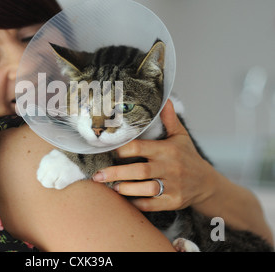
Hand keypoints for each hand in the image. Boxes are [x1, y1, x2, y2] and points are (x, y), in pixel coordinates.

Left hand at [92, 99, 216, 211]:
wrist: (206, 183)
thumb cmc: (187, 156)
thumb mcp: (180, 136)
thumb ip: (169, 119)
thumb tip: (164, 98)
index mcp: (167, 150)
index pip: (140, 147)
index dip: (122, 149)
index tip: (107, 151)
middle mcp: (170, 168)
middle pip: (139, 171)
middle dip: (116, 173)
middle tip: (97, 175)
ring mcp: (172, 186)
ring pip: (146, 189)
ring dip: (126, 189)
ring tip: (111, 187)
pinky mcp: (173, 202)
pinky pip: (151, 204)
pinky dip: (137, 203)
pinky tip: (124, 201)